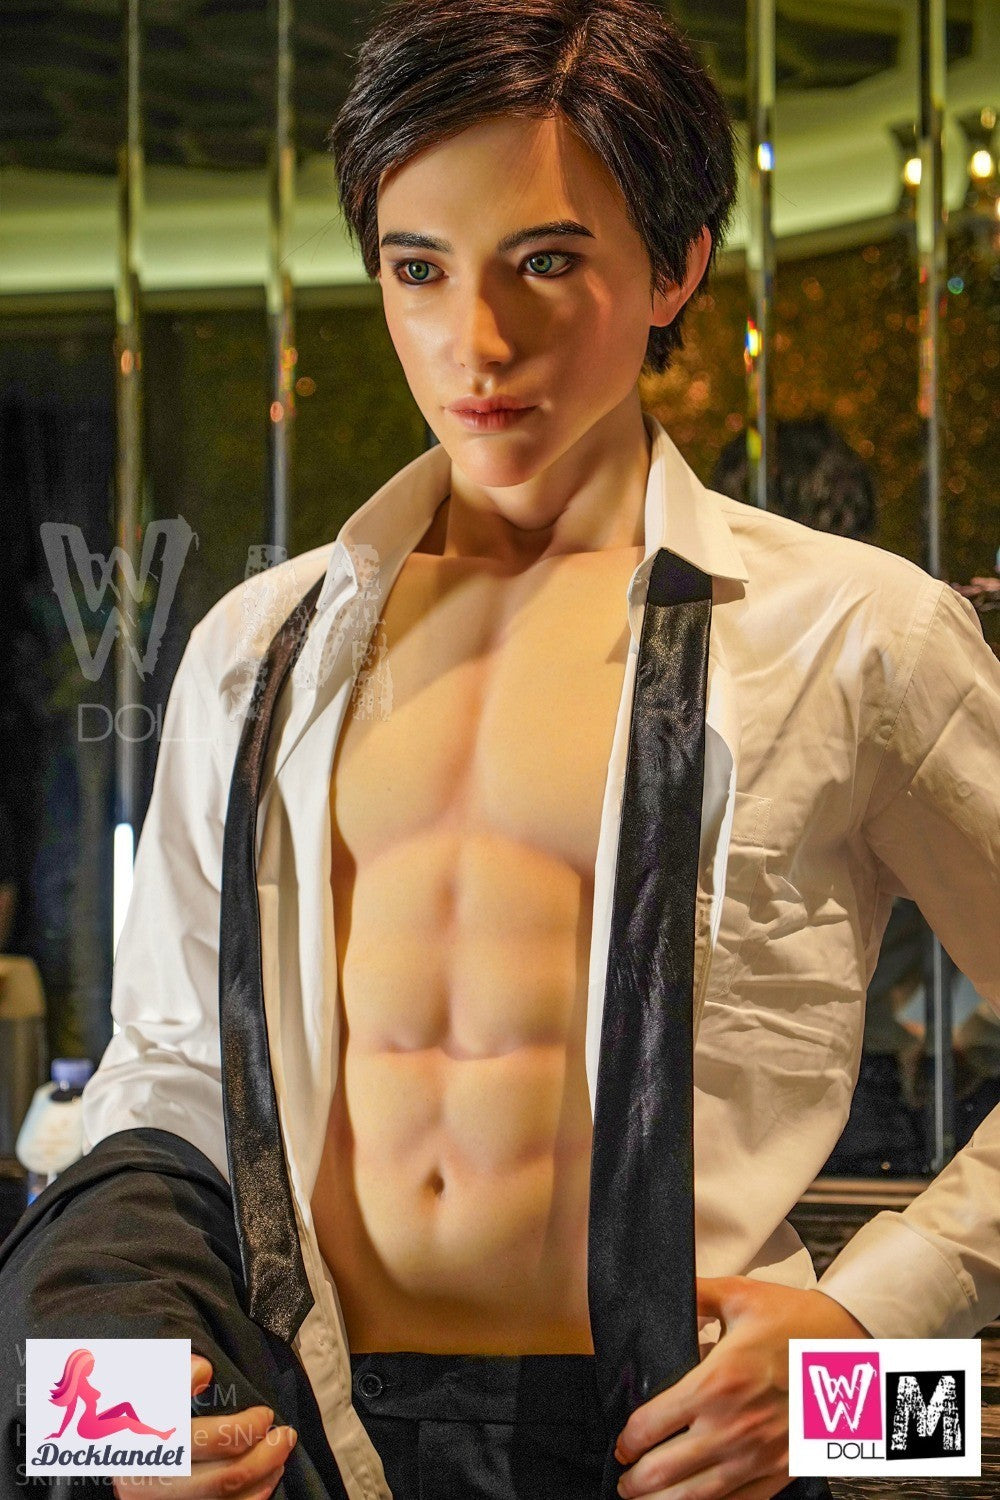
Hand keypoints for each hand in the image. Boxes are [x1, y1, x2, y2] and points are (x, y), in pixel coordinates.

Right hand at [113, 1356, 297, 1498]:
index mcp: (140, 1446)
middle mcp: (147, 1485)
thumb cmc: (137, 1413)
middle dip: (264, 1457)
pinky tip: (264, 1483)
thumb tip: (204, 1370)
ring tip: (280, 1458)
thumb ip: (173, 1374)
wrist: (118, 1450)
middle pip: (221, 1479)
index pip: (202, 1442)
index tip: (265, 1414)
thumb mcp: (145, 1386)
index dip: (242, 1428)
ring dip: (262, 1481)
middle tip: (286, 1437)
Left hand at [614, 1277, 869, 1499]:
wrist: (853, 1347)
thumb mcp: (739, 1295)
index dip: (628, 1440)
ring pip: (697, 1497)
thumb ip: (694, 1294)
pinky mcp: (782, 1471)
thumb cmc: (797, 1320)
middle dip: (636, 1481)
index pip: (652, 1425)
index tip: (623, 1444)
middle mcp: (733, 1426)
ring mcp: (758, 1456)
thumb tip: (661, 1289)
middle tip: (625, 1479)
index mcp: (717, 1382)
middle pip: (665, 1472)